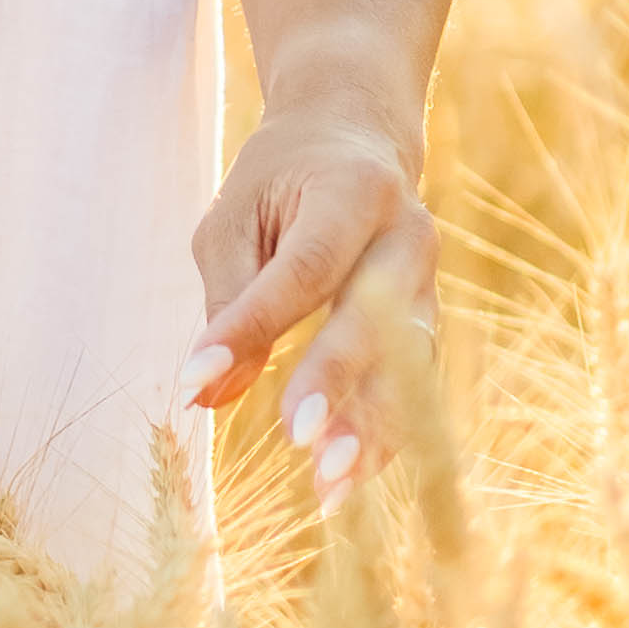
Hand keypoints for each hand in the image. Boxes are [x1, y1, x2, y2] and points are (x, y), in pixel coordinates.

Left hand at [183, 87, 437, 496]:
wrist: (360, 141)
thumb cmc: (282, 179)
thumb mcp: (236, 215)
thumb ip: (229, 299)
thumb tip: (209, 393)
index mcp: (353, 191)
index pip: (303, 267)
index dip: (253, 325)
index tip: (197, 377)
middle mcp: (407, 235)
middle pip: (376, 316)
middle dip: (336, 381)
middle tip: (295, 440)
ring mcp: (430, 282)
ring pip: (408, 363)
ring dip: (371, 427)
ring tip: (329, 487)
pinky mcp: (431, 322)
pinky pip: (413, 386)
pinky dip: (383, 435)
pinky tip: (347, 481)